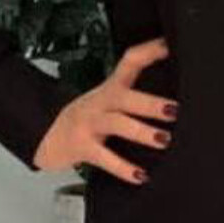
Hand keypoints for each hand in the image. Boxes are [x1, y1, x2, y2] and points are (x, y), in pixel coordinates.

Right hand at [32, 37, 175, 182]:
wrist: (48, 136)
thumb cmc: (89, 118)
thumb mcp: (108, 101)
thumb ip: (134, 96)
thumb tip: (174, 101)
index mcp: (111, 88)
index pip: (129, 62)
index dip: (148, 52)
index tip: (169, 46)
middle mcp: (100, 102)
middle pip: (125, 97)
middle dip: (150, 103)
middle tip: (175, 110)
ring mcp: (90, 124)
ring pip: (117, 124)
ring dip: (141, 131)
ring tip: (163, 140)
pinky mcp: (83, 147)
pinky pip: (105, 158)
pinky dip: (123, 168)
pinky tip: (140, 176)